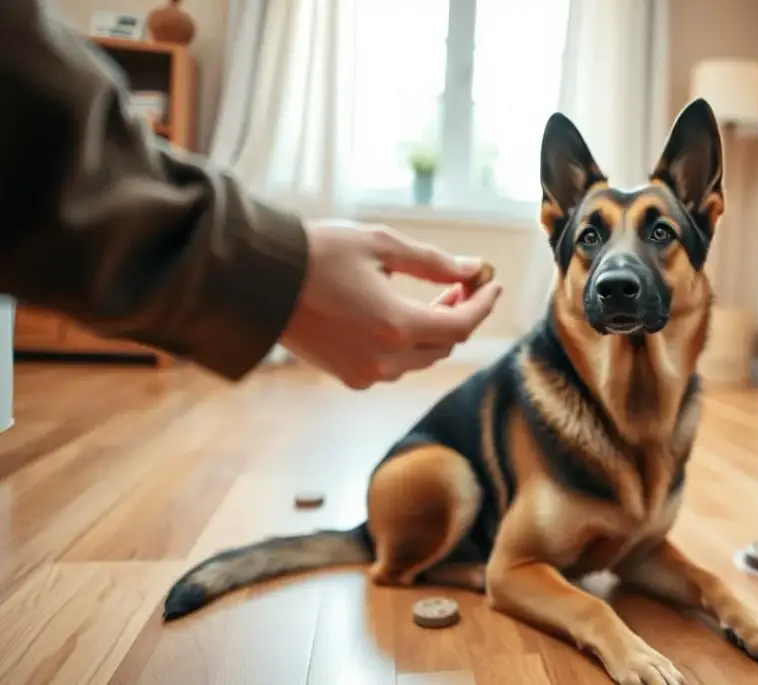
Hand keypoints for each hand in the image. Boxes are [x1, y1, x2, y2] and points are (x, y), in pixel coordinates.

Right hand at [279, 220, 502, 389]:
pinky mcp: (347, 375)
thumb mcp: (382, 246)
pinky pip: (393, 366)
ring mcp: (364, 373)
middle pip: (444, 345)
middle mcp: (384, 360)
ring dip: (435, 330)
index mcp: (397, 327)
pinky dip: (408, 343)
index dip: (483, 305)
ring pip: (420, 358)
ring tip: (435, 296)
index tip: (492, 283)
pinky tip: (401, 315)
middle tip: (460, 285)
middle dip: (460, 315)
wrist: (255, 279)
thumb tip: (474, 269)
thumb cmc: (317, 253)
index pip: (462, 326)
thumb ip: (435, 263)